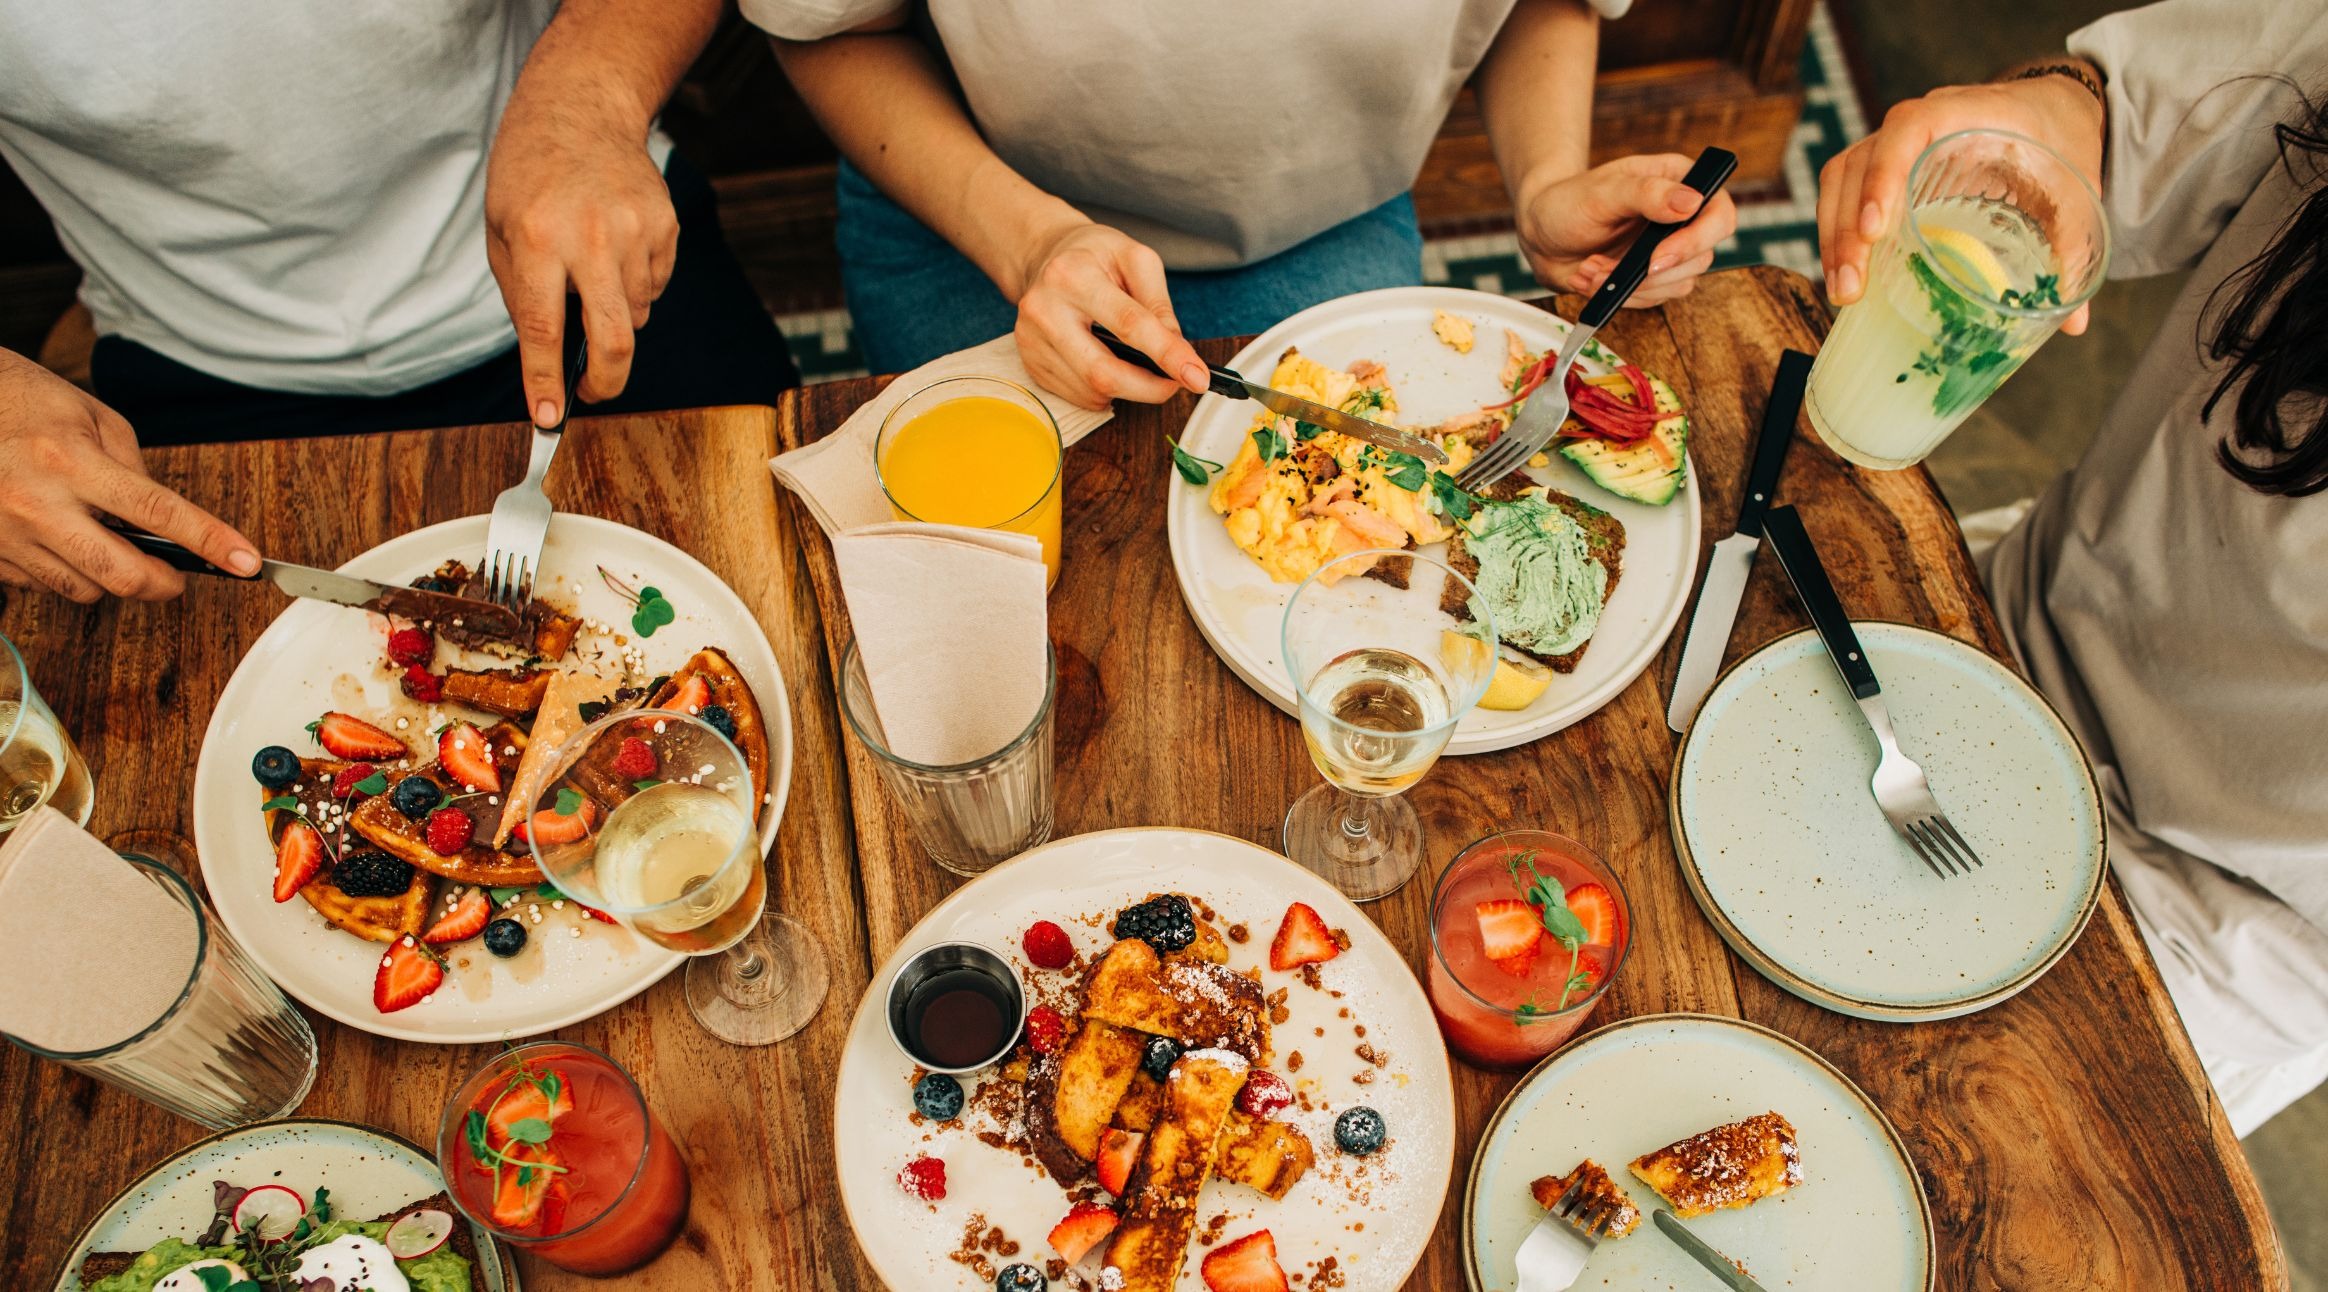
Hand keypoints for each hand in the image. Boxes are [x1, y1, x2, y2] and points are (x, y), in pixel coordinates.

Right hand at [0, 351, 257, 601]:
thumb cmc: (25, 402)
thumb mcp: (93, 417)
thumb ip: (133, 469)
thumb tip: (162, 519)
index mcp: (71, 462)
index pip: (157, 513)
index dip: (210, 542)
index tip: (245, 561)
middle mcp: (37, 503)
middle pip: (123, 574)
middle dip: (165, 583)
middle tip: (178, 572)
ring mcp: (7, 534)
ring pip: (86, 590)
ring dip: (113, 577)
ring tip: (108, 541)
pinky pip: (47, 586)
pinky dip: (70, 572)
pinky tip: (66, 541)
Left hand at [485, 103, 678, 426]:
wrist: (579, 110)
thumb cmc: (529, 176)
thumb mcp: (502, 233)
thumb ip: (524, 298)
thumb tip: (550, 365)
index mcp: (537, 239)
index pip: (544, 330)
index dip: (545, 382)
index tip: (547, 418)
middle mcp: (591, 238)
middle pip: (613, 339)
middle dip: (605, 384)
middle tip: (591, 394)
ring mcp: (636, 231)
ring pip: (634, 315)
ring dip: (613, 316)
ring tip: (589, 275)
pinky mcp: (665, 227)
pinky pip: (654, 287)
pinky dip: (633, 287)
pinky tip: (614, 250)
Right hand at [1011, 221, 1208, 410]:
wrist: (1046, 256)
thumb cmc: (1094, 256)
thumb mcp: (1136, 260)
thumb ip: (1159, 304)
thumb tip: (1178, 353)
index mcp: (1072, 275)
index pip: (1128, 324)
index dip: (1167, 355)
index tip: (1197, 377)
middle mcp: (1044, 309)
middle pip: (1103, 372)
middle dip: (1149, 388)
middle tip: (1175, 383)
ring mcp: (1031, 340)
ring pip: (1091, 391)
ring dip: (1128, 390)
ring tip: (1140, 366)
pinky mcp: (1030, 362)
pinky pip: (1077, 396)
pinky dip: (1104, 391)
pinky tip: (1110, 366)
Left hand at [1517, 154, 1739, 305]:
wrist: (1541, 233)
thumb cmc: (1569, 201)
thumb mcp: (1603, 192)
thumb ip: (1646, 194)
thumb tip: (1691, 201)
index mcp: (1679, 183)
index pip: (1719, 213)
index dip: (1697, 240)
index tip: (1657, 256)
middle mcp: (1683, 217)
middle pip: (1702, 257)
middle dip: (1650, 272)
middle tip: (1604, 268)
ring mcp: (1669, 249)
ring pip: (1679, 283)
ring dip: (1632, 287)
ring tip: (1590, 270)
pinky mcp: (1652, 277)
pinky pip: (1653, 298)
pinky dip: (1620, 296)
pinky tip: (1591, 278)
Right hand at [1818, 73, 2105, 333]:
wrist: (2050, 109)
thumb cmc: (2059, 140)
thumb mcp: (2075, 186)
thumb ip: (2072, 246)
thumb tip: (2075, 324)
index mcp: (1965, 113)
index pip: (1907, 129)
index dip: (1885, 175)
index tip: (1878, 230)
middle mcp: (1918, 124)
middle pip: (1858, 164)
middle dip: (1846, 229)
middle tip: (1853, 288)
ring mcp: (1894, 144)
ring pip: (1841, 180)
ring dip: (1833, 237)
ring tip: (1843, 293)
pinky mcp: (1885, 168)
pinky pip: (1844, 192)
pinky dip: (1837, 233)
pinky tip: (1845, 274)